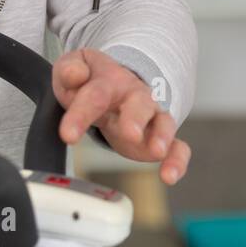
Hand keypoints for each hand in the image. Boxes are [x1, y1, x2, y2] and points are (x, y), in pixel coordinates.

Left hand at [52, 48, 190, 184]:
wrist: (114, 83)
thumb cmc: (90, 82)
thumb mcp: (71, 70)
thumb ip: (69, 70)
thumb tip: (74, 74)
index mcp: (109, 81)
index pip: (95, 95)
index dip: (81, 114)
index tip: (68, 136)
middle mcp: (134, 96)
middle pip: (139, 104)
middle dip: (135, 118)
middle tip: (130, 134)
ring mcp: (150, 116)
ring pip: (163, 122)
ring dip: (162, 136)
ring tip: (157, 152)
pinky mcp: (158, 137)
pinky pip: (177, 147)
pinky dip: (177, 160)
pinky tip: (170, 176)